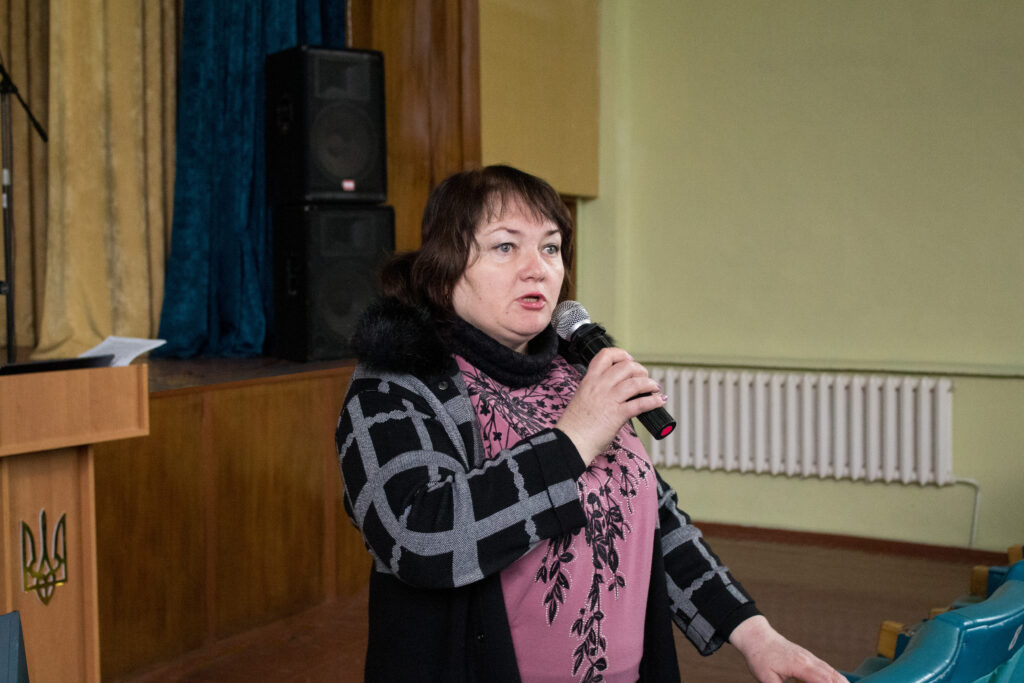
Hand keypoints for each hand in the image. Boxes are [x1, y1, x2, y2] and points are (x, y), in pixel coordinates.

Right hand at [555, 347, 665, 465]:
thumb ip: (596, 392)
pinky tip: (659, 401)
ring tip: (654, 388)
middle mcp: (600, 386)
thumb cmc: (574, 425)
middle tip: (644, 377)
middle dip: (640, 370)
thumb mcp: (582, 399)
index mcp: (589, 380)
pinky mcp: (617, 414)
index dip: (621, 354)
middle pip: (626, 366)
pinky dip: (654, 401)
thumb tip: (613, 393)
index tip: (629, 360)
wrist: (570, 442)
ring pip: (636, 382)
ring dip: (650, 383)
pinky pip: (641, 403)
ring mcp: (609, 399)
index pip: (606, 355)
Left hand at [730, 616, 846, 682]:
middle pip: (831, 675)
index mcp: (799, 665)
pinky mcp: (807, 657)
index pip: (822, 680)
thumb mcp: (765, 678)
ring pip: (830, 670)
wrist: (757, 637)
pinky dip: (835, 675)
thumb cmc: (759, 657)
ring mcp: (808, 657)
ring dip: (842, 681)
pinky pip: (825, 666)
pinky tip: (840, 681)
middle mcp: (808, 660)